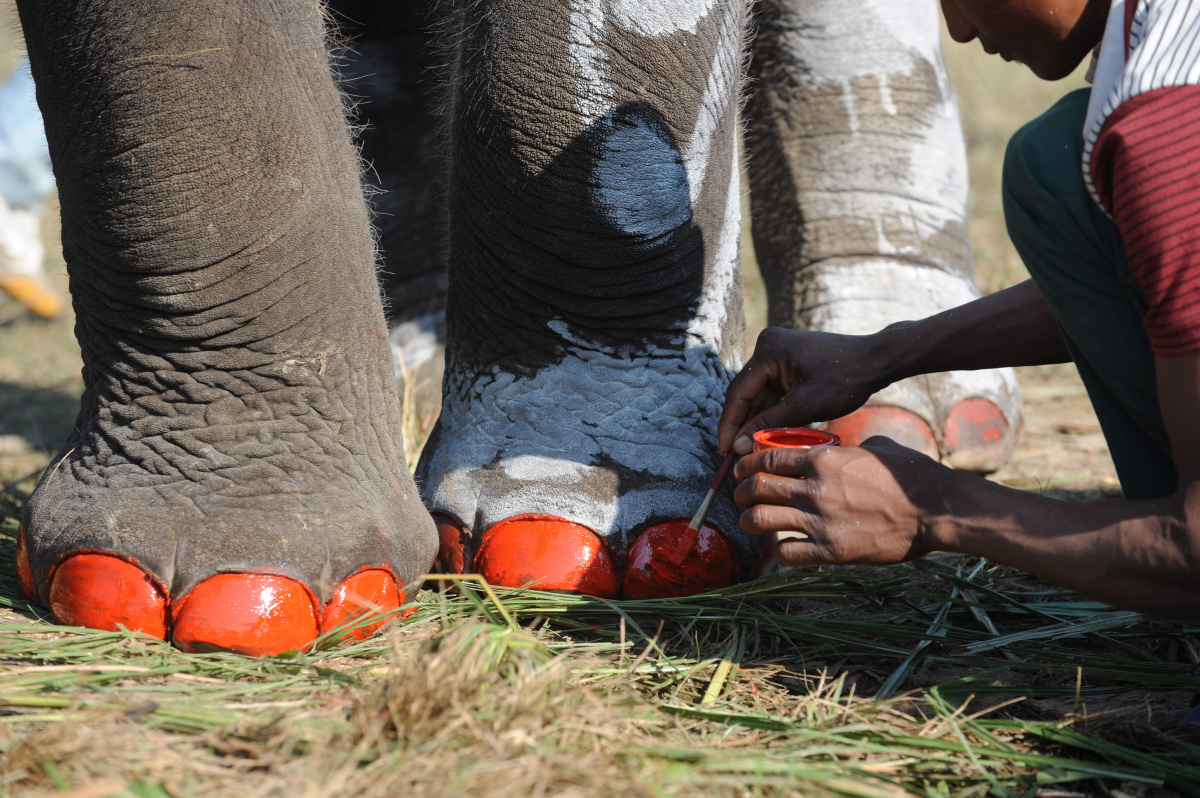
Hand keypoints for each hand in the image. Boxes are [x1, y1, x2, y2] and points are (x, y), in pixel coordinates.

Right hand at [718, 327, 902, 454]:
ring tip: (750, 449)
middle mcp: (768, 346)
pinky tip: (767, 433)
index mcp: (769, 350)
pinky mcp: (787, 361)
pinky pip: (772, 390)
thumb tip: (739, 446)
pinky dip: (771, 411)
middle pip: (747, 393)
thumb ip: (769, 425)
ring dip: (757, 419)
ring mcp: (777, 353)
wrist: (876, 360)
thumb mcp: (805, 406)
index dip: (730, 424)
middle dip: (742, 424)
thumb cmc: (846, 379)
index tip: (724, 449)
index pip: (739, 392)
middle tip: (735, 454)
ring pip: (759, 394)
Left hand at [732, 436, 946, 566]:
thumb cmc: (912, 474)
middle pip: (757, 488)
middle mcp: (816, 488)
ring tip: (749, 521)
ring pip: (761, 520)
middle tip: (740, 496)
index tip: (740, 469)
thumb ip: (847, 448)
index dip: (747, 464)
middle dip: (741, 492)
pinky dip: (778, 550)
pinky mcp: (832, 551)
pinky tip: (783, 546)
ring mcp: (821, 521)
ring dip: (749, 521)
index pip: (768, 458)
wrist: (936, 509)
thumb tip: (838, 449)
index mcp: (825, 458)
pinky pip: (787, 553)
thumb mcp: (876, 447)